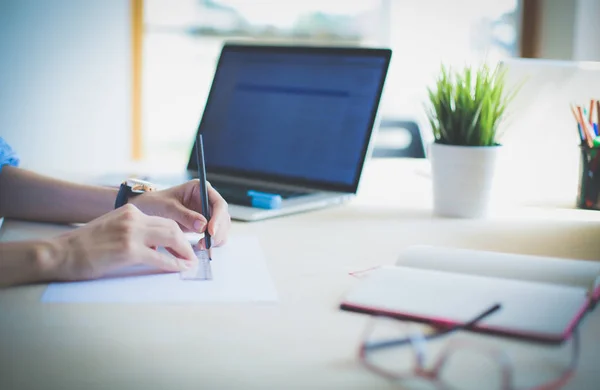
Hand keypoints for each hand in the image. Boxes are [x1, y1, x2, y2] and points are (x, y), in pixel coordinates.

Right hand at [51, 204, 195, 280]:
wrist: (61, 252)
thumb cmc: (85, 245)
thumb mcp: (113, 228)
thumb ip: (135, 232)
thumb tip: (155, 246)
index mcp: (130, 212)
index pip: (163, 220)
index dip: (178, 234)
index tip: (184, 246)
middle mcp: (133, 218)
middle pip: (172, 227)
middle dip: (185, 243)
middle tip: (191, 256)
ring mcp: (132, 233)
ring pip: (170, 238)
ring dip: (184, 252)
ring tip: (189, 263)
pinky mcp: (129, 251)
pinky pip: (160, 258)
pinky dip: (173, 264)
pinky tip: (179, 269)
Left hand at [131, 180, 230, 247]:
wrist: (146, 210)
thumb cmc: (155, 203)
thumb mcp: (168, 207)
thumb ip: (185, 215)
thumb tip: (203, 225)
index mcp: (201, 189)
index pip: (218, 203)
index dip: (218, 218)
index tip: (211, 231)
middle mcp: (207, 200)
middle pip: (223, 217)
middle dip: (218, 231)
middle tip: (207, 243)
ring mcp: (207, 213)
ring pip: (222, 227)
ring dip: (216, 238)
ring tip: (202, 246)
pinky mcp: (204, 225)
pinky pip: (215, 235)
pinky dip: (211, 242)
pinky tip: (201, 246)